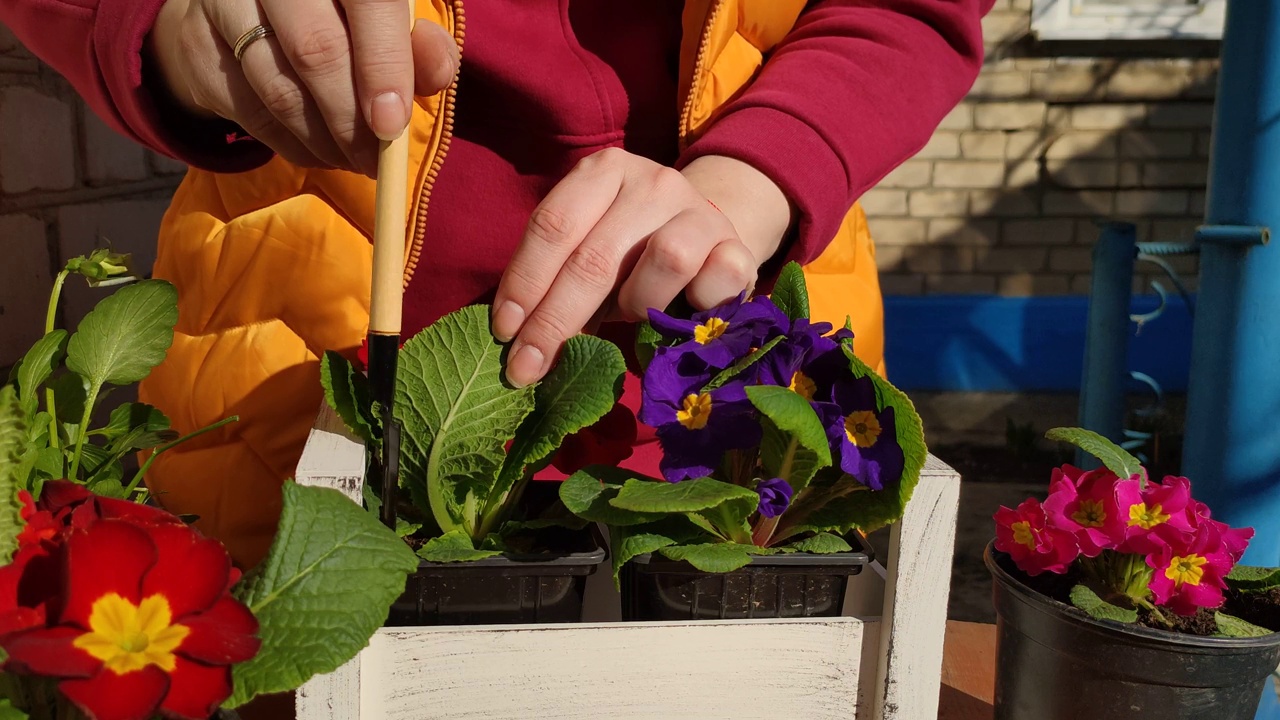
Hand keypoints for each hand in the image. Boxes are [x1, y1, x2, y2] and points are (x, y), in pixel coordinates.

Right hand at [148, 0, 460, 175]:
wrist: (243, 2)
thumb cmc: (333, 11)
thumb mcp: (381, 17)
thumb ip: (415, 42)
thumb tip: (437, 73)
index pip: (368, 3)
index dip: (383, 66)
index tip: (391, 125)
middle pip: (316, 50)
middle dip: (352, 119)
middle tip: (376, 160)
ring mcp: (225, 1)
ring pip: (279, 88)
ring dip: (324, 140)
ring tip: (354, 160)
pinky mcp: (197, 41)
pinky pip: (250, 109)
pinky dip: (292, 144)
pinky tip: (321, 153)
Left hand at [493, 150, 794, 387]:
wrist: (708, 236)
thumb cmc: (633, 253)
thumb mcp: (590, 252)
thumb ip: (556, 281)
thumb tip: (519, 346)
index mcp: (604, 171)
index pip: (553, 225)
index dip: (524, 282)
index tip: (505, 332)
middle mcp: (654, 181)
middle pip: (595, 256)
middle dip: (554, 320)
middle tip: (528, 366)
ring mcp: (700, 211)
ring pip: (666, 258)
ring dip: (637, 301)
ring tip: (630, 315)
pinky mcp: (738, 247)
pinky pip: (716, 279)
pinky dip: (695, 304)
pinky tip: (684, 311)